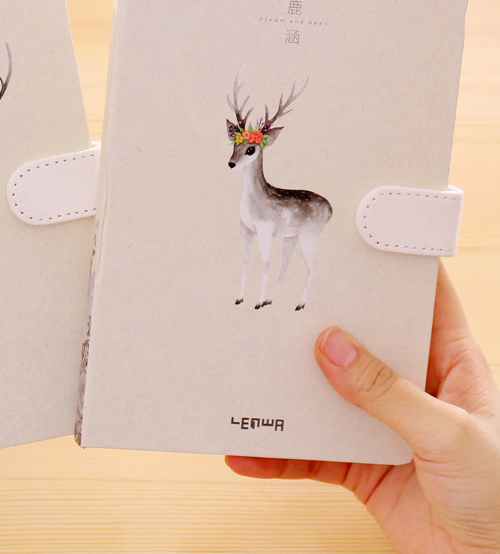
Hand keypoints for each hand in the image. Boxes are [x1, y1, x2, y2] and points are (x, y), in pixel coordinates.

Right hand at [226, 263, 499, 552]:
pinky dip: (278, 453)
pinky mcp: (359, 465)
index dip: (394, 267)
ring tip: (251, 377)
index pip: (424, 300)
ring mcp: (383, 425)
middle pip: (361, 340)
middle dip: (322, 322)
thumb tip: (333, 347)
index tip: (354, 240)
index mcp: (453, 365)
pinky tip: (252, 449)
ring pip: (326, 395)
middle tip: (282, 301)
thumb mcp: (451, 436)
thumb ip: (389, 394)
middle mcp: (415, 388)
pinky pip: (310, 452)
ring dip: (288, 392)